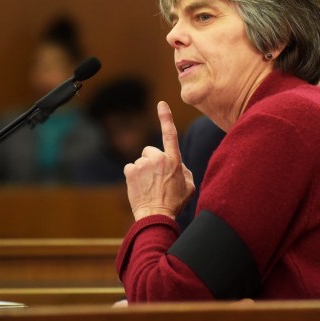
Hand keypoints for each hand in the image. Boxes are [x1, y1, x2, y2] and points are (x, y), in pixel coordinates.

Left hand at [123, 101, 194, 220]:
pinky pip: (130, 168)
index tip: (162, 104)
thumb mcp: (189, 186)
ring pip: (140, 161)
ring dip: (143, 170)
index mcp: (174, 160)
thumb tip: (178, 164)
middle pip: (150, 151)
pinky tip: (139, 188)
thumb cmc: (174, 203)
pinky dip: (133, 177)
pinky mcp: (130, 171)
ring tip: (149, 187)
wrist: (156, 216)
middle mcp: (158, 158)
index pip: (170, 134)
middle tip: (156, 179)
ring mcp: (143, 164)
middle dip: (152, 161)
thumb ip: (184, 170)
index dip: (166, 117)